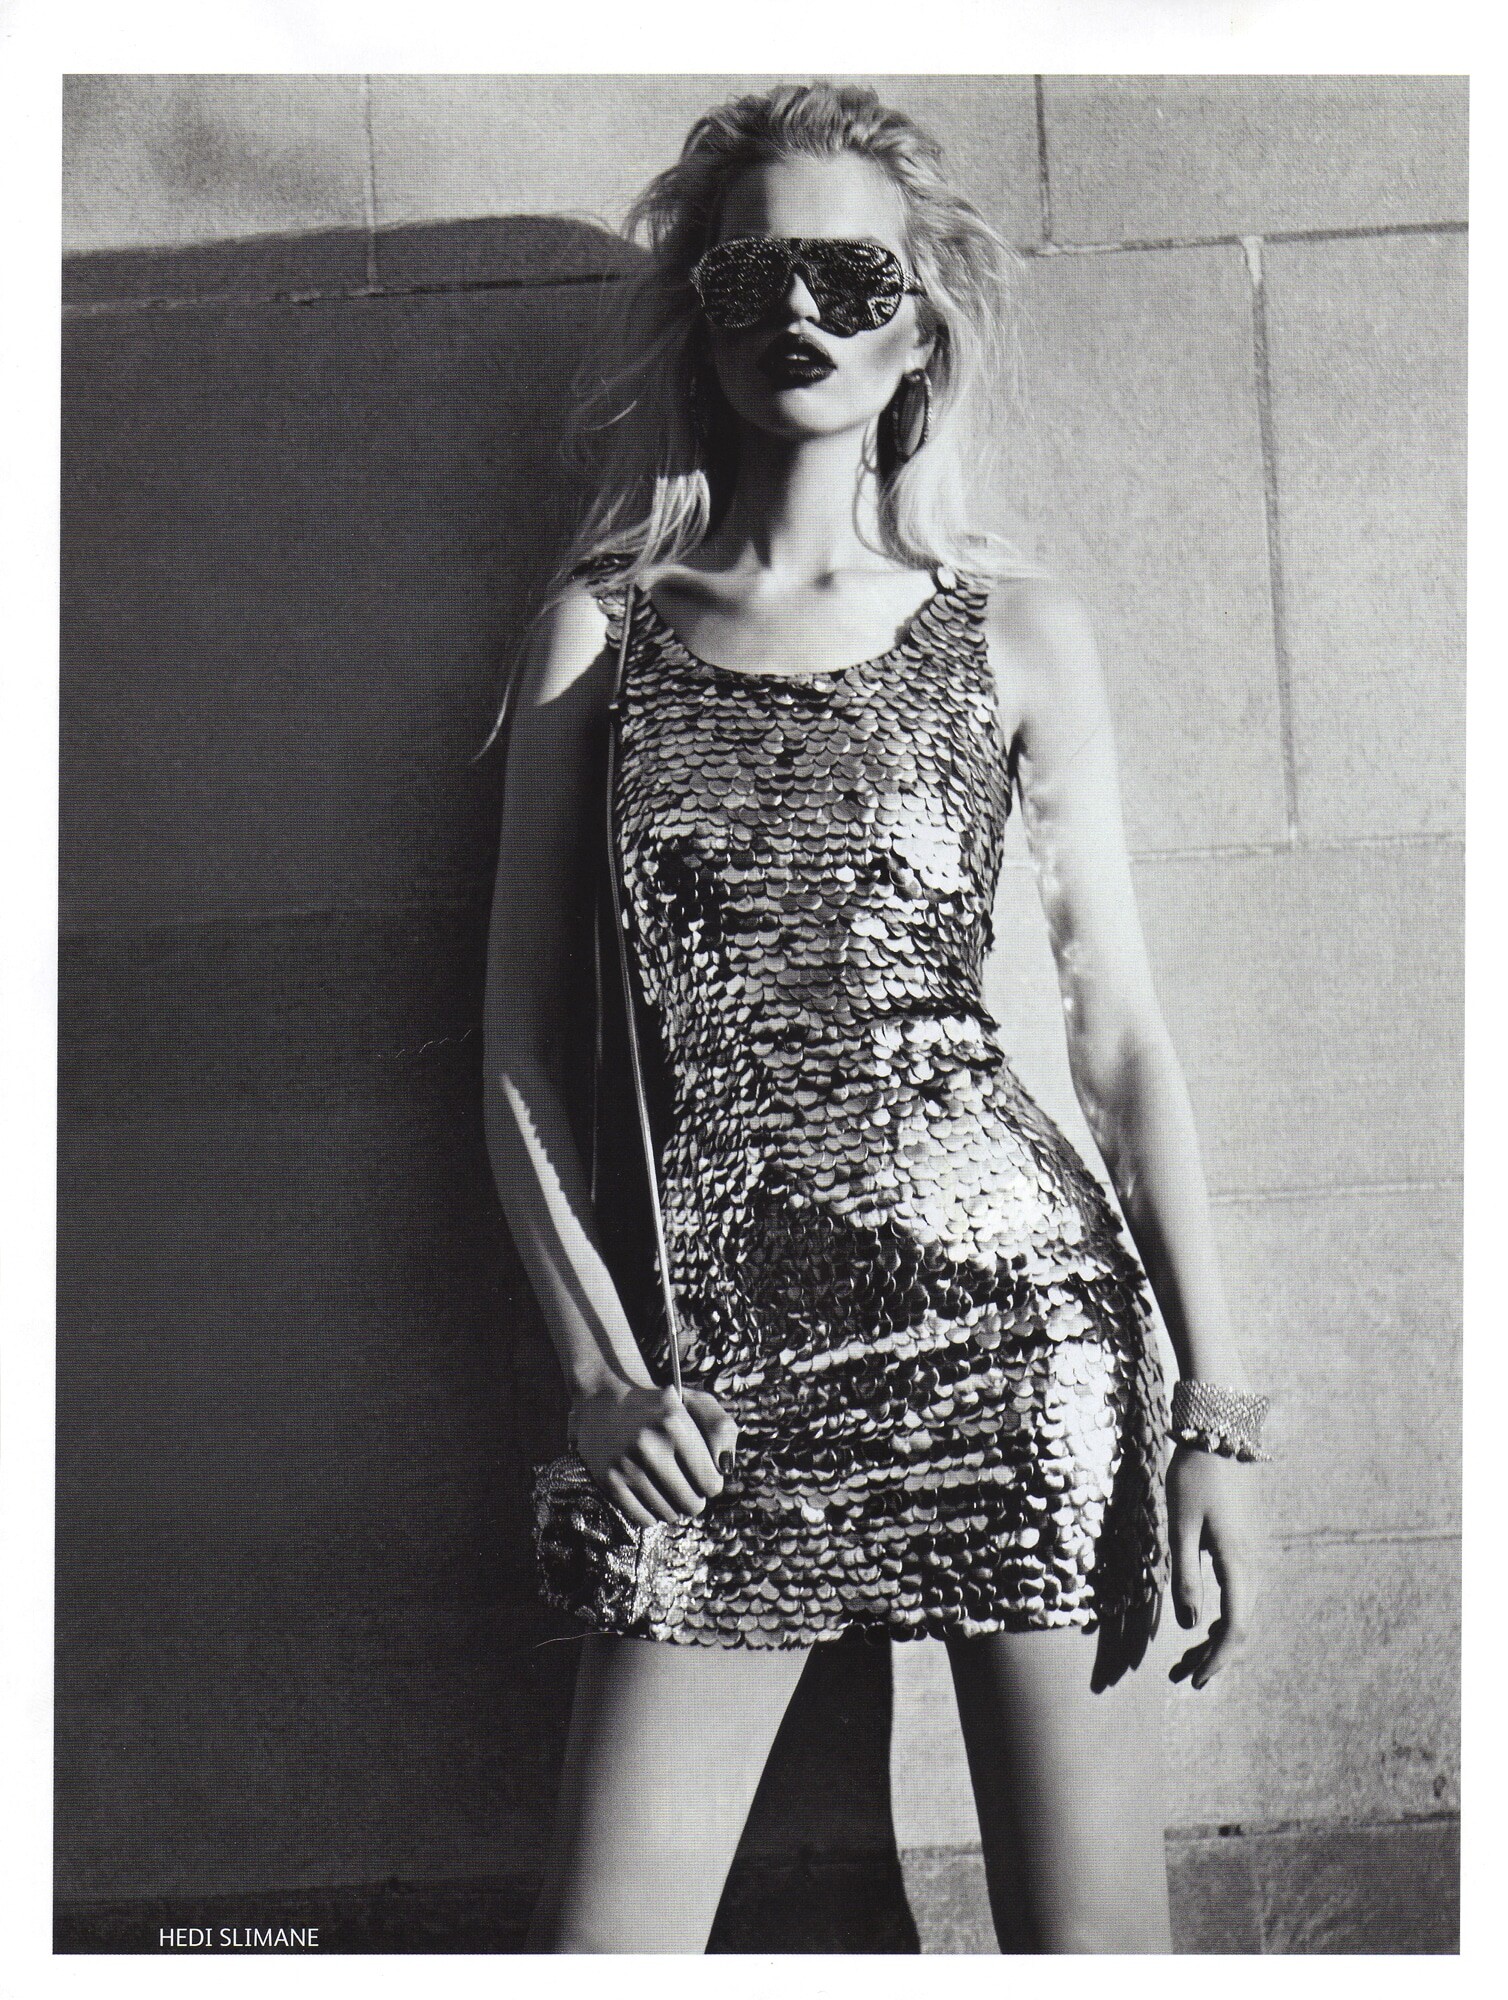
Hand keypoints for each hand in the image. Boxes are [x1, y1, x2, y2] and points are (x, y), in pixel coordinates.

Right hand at [568, 1382, 738, 1528]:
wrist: (606, 1404)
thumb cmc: (662, 1409)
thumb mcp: (696, 1404)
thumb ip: (722, 1429)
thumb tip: (726, 1467)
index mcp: (675, 1422)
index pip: (711, 1482)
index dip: (712, 1483)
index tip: (705, 1476)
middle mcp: (649, 1443)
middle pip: (692, 1503)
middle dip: (695, 1499)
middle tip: (688, 1487)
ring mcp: (626, 1463)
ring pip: (669, 1514)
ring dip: (674, 1508)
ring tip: (670, 1490)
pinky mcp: (608, 1480)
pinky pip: (644, 1519)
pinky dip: (653, 1515)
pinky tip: (653, 1497)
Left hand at [1167, 1444, 1260, 1688]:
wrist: (1220, 1436)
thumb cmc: (1194, 1479)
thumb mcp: (1180, 1527)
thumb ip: (1185, 1575)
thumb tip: (1190, 1624)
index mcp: (1237, 1564)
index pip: (1234, 1628)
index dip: (1217, 1659)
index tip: (1194, 1679)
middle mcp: (1251, 1566)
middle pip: (1241, 1626)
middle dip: (1213, 1657)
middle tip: (1181, 1676)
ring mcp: (1251, 1557)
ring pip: (1241, 1612)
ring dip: (1216, 1639)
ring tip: (1186, 1658)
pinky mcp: (1243, 1548)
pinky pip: (1239, 1595)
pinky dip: (1222, 1617)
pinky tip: (1202, 1623)